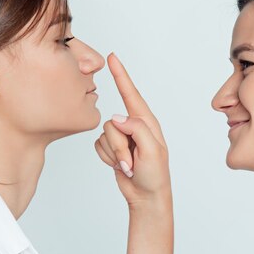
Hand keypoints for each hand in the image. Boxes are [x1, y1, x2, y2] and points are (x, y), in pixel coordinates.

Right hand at [94, 53, 170, 206]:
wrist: (146, 196)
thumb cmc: (155, 175)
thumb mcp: (152, 151)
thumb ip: (136, 129)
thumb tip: (116, 118)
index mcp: (146, 121)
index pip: (130, 93)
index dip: (120, 75)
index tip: (112, 57)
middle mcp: (132, 125)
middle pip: (111, 123)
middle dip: (118, 146)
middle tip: (132, 162)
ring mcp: (121, 136)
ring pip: (103, 135)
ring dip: (114, 155)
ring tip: (129, 165)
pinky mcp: (111, 147)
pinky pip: (98, 146)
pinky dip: (107, 158)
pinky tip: (120, 166)